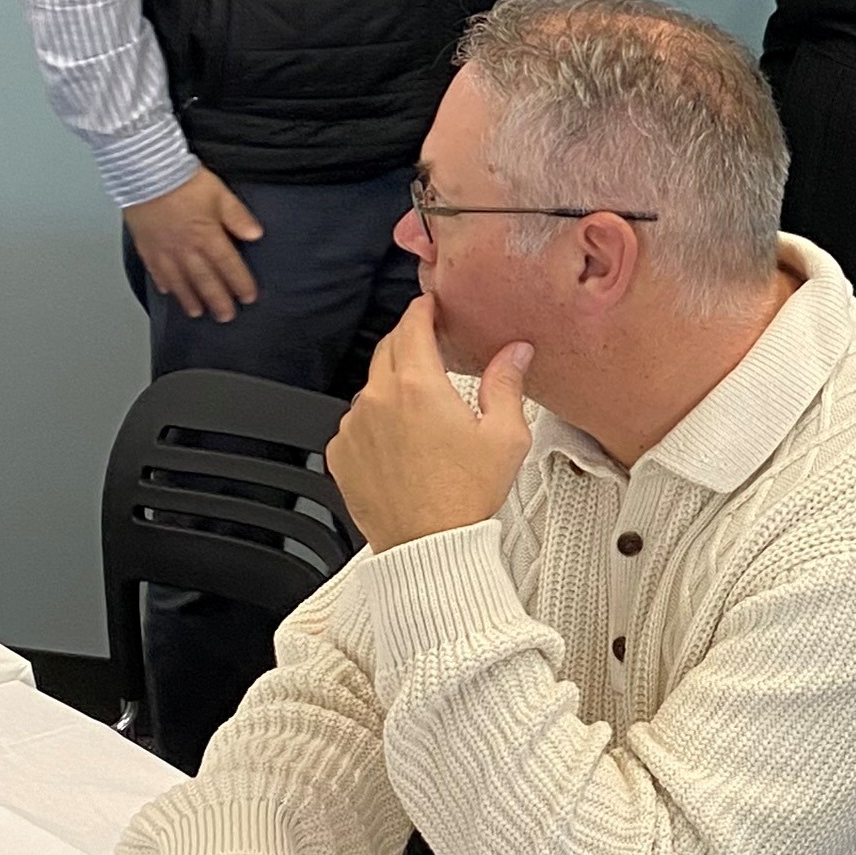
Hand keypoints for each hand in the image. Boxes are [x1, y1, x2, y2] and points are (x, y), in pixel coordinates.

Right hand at [124, 166, 263, 321]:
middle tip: (225, 316)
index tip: (248, 297)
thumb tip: (255, 234)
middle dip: (218, 300)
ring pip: (180, 282)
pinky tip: (168, 291)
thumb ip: (237, 216)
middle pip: (206, 281)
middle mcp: (187, 250)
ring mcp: (165, 251)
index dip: (240, 284)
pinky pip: (156, 271)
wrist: (146, 173)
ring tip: (197, 312)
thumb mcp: (220, 194)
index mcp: (208, 237)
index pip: (229, 267)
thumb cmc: (183, 181)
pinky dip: (164, 283)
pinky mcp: (147, 247)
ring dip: (190, 299)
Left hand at [327, 296, 534, 552]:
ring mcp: (354, 427)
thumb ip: (507, 383)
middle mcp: (379, 400)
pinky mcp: (340, 454)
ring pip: (371, 387)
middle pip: (389, 348)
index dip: (424, 309)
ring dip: (393, 386)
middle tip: (432, 349)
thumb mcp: (505, 436)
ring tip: (421, 413)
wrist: (429, 548)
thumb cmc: (466, 497)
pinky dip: (374, 422)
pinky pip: (356, 422)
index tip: (431, 306)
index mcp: (419, 386)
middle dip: (410, 341)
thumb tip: (515, 352)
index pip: (413, 324)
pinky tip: (401, 443)